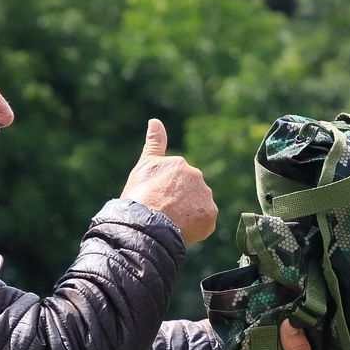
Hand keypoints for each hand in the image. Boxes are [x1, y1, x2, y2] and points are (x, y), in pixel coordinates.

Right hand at [121, 119, 217, 244]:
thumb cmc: (140, 195)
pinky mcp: (210, 216)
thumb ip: (154, 144)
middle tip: (163, 212)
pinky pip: (204, 222)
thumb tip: (155, 120)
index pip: (176, 181)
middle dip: (180, 202)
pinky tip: (180, 229)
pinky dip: (195, 227)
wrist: (146, 223)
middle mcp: (197, 177)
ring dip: (188, 214)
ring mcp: (205, 197)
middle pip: (190, 193)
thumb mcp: (143, 166)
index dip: (165, 192)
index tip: (156, 200)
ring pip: (198, 207)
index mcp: (180, 164)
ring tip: (171, 222)